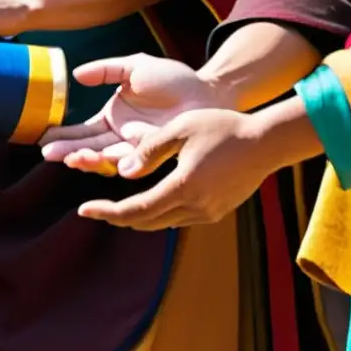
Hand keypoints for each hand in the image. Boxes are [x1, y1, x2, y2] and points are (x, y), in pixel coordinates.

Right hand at [40, 54, 228, 173]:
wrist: (207, 91)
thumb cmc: (173, 78)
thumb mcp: (135, 66)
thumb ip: (106, 70)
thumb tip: (76, 75)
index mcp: (112, 118)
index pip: (81, 130)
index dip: (62, 135)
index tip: (42, 138)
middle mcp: (119, 138)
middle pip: (87, 148)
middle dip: (68, 152)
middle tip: (49, 153)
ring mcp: (136, 149)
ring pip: (105, 160)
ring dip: (88, 160)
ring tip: (73, 157)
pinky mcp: (153, 156)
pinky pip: (131, 163)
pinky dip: (116, 163)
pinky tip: (104, 159)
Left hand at [76, 109, 281, 229]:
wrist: (266, 142)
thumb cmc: (223, 127)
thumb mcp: (180, 129)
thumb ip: (148, 150)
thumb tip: (121, 171)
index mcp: (183, 187)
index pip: (136, 210)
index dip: (107, 212)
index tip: (84, 210)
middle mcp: (195, 207)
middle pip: (145, 222)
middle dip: (117, 216)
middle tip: (94, 208)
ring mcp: (208, 213)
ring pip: (161, 223)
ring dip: (138, 216)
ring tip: (115, 205)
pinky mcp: (216, 212)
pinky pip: (179, 218)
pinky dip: (159, 212)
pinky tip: (150, 200)